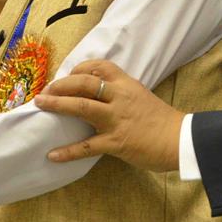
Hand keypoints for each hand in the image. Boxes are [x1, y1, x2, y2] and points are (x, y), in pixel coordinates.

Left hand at [33, 60, 181, 171]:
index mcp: (127, 85)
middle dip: (61, 85)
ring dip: (57, 105)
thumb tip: (96, 94)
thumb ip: (119, 93)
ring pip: (81, 107)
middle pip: (85, 83)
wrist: (181, 141)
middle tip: (44, 91)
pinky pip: (87, 146)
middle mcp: (120, 98)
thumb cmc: (161, 120)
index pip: (100, 66)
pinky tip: (53, 155)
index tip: (66, 75)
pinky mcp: (116, 142)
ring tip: (40, 105)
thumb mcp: (141, 97)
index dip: (79, 68)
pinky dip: (68, 151)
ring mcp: (117, 119)